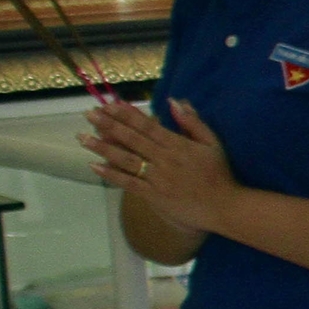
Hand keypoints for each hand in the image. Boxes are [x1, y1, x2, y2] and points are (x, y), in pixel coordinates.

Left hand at [82, 96, 237, 231]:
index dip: (127, 114)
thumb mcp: (212, 143)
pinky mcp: (153, 195)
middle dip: (109, 125)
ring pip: (126, 159)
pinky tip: (95, 166)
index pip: (147, 125)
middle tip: (89, 115)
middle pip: (132, 139)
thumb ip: (193, 122)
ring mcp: (157, 177)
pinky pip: (128, 183)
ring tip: (84, 138)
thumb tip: (174, 101)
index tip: (109, 105)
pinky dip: (111, 174)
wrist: (224, 206)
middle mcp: (164, 158)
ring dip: (103, 148)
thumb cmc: (219, 174)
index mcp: (178, 144)